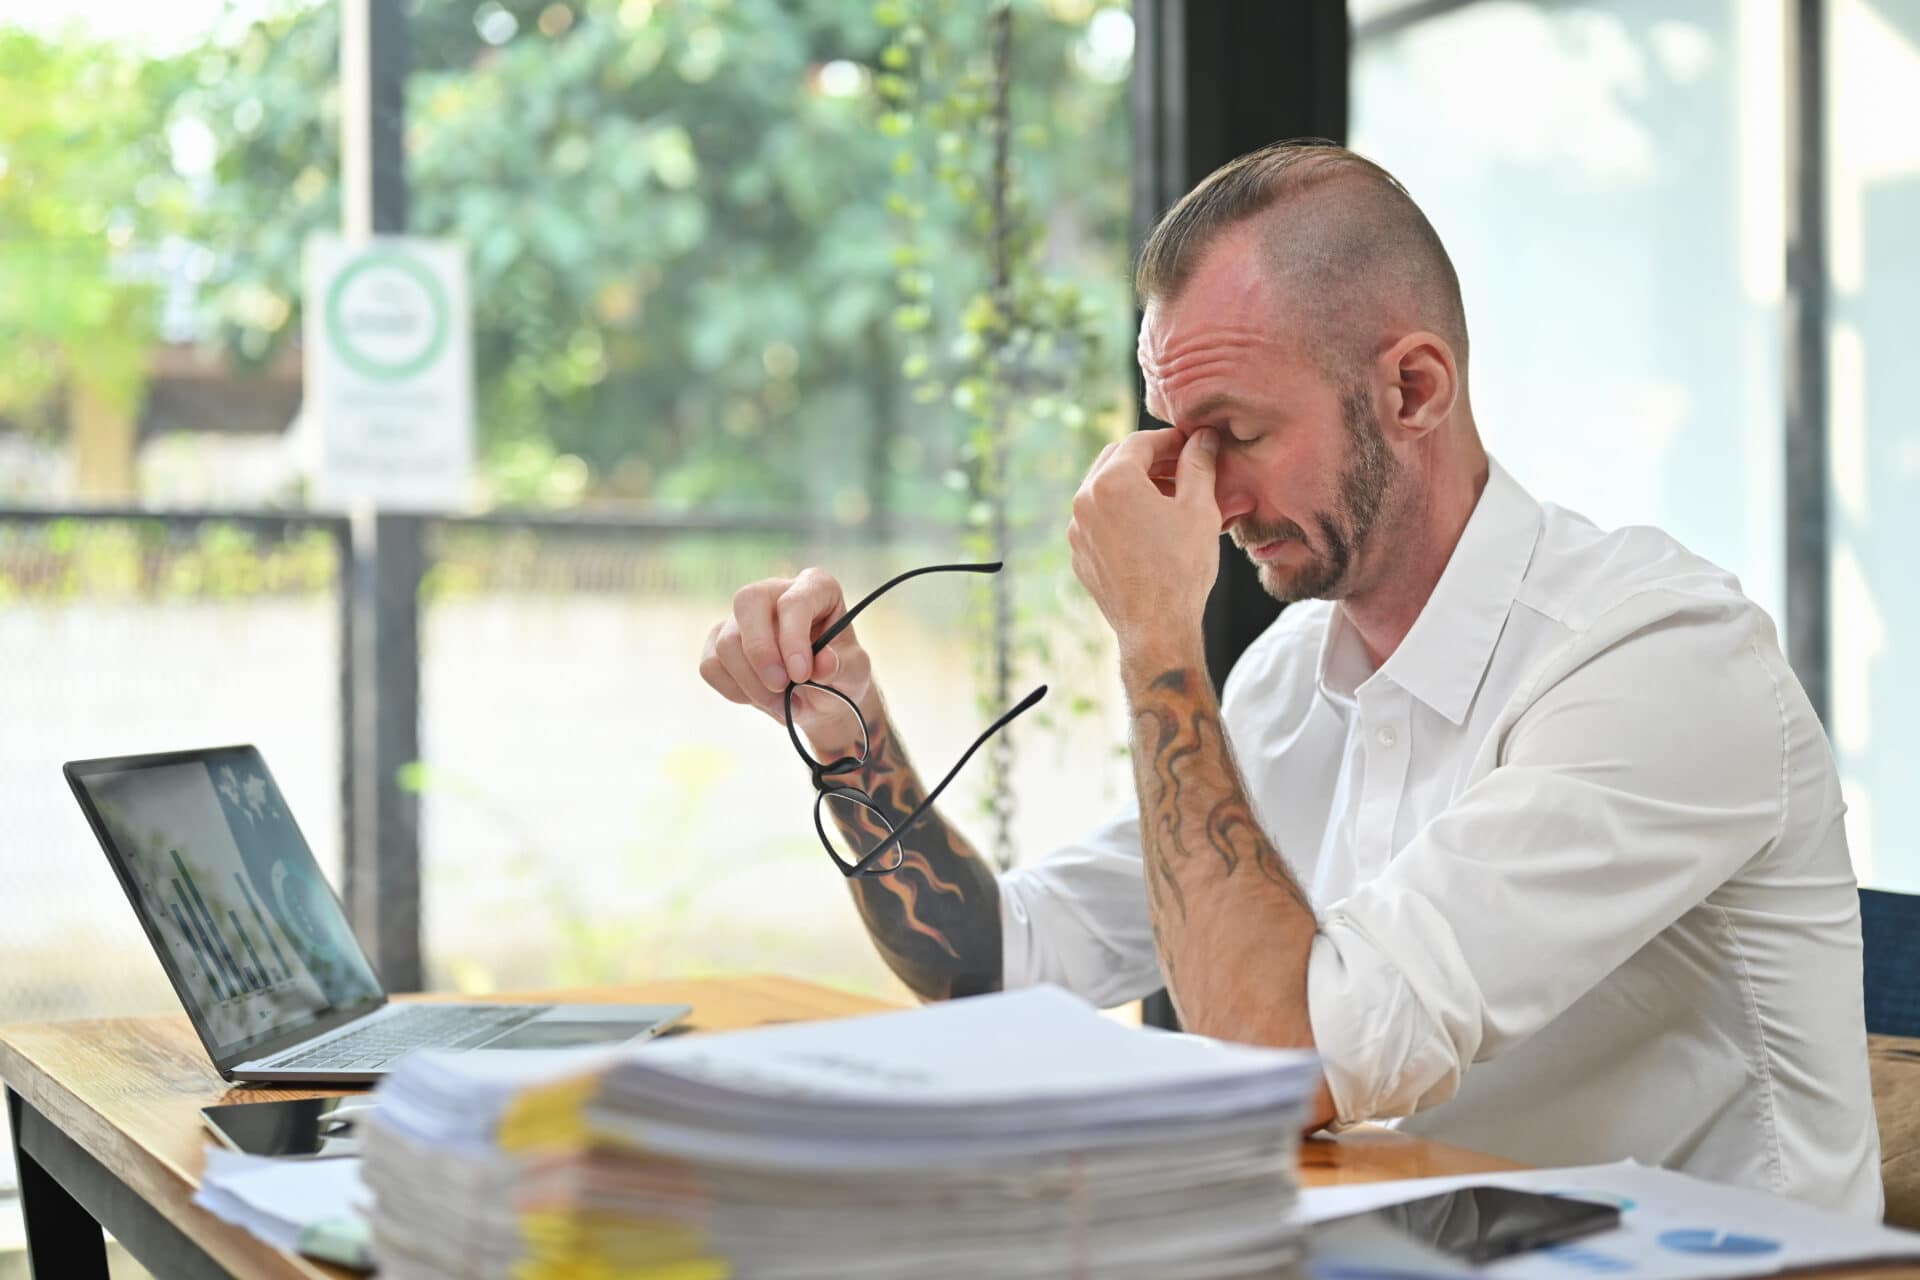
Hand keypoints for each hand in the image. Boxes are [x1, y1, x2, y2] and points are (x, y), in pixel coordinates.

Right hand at [699, 567, 875, 757]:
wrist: (820, 696)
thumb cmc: (840, 675)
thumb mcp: (854, 673)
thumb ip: (843, 667)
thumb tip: (823, 664)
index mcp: (815, 587)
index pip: (793, 601)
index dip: (793, 639)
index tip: (801, 675)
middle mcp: (774, 591)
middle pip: (747, 603)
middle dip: (761, 653)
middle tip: (781, 688)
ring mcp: (743, 616)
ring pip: (727, 643)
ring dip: (753, 684)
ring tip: (782, 703)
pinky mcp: (719, 640)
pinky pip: (711, 665)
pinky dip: (735, 691)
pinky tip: (760, 697)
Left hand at [1067, 426, 1220, 654]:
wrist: (1156, 627)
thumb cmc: (1181, 567)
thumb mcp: (1199, 508)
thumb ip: (1198, 464)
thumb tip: (1203, 439)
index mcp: (1112, 481)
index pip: (1141, 442)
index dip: (1171, 440)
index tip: (1193, 445)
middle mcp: (1084, 500)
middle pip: (1116, 460)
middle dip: (1150, 459)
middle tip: (1182, 467)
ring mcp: (1077, 530)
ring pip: (1104, 490)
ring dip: (1134, 485)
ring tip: (1170, 497)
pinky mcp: (1079, 554)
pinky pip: (1098, 520)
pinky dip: (1121, 513)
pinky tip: (1150, 527)